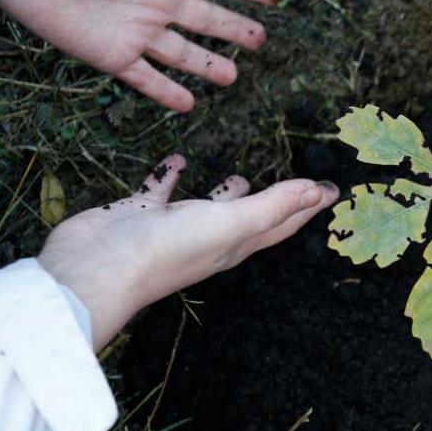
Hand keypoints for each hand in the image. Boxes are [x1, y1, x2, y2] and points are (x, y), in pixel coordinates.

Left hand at [0, 0, 282, 110]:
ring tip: (233, 77)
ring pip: (183, 53)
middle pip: (206, 19)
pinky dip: (166, 93)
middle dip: (234, 29)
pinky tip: (187, 105)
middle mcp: (157, 1)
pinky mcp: (115, 55)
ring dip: (208, 66)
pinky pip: (147, 78)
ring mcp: (138, 30)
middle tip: (260, 40)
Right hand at [38, 155, 337, 349]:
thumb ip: (273, 205)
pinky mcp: (142, 214)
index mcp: (237, 243)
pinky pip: (162, 191)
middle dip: (277, 202)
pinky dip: (171, 176)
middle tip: (296, 184)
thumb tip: (320, 191)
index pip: (283, 223)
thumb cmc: (168, 249)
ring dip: (227, 193)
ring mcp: (175, 228)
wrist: (97, 270)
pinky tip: (177, 160)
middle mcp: (211, 237)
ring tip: (242, 175)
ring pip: (210, 207)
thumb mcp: (231, 223)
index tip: (334, 190)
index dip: (310, 206)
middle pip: (254, 217)